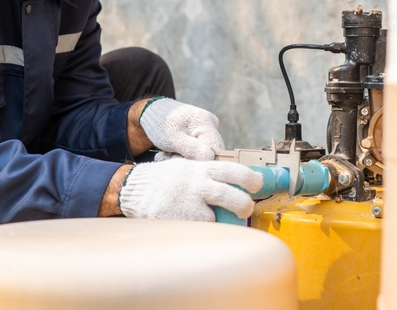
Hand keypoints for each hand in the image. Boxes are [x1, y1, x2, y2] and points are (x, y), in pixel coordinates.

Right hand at [119, 158, 263, 220]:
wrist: (137, 189)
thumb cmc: (168, 179)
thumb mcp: (189, 166)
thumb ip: (210, 173)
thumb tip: (238, 182)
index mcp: (201, 169)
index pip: (231, 170)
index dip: (250, 178)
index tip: (259, 184)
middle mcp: (196, 184)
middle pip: (229, 195)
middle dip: (244, 204)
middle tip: (246, 209)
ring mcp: (187, 204)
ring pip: (216, 215)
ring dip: (226, 220)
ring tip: (228, 220)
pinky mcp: (178, 220)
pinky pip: (200, 229)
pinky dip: (207, 230)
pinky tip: (207, 229)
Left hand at [139, 98, 224, 160]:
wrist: (153, 113)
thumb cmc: (161, 125)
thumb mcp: (174, 139)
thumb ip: (193, 149)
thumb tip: (210, 158)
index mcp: (206, 122)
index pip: (217, 150)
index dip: (204, 161)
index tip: (184, 161)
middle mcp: (212, 123)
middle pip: (213, 152)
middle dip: (194, 160)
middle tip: (174, 157)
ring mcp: (209, 127)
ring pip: (206, 152)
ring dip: (189, 158)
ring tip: (171, 154)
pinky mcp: (203, 132)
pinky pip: (202, 148)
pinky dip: (188, 154)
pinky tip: (175, 151)